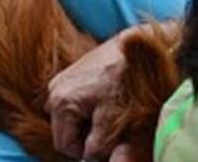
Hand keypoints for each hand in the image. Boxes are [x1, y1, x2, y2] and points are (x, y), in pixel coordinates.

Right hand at [45, 31, 129, 159]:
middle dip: (87, 137)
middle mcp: (55, 90)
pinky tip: (108, 101)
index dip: (87, 152)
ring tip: (111, 113)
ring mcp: (64, 79)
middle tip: (111, 129)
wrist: (142, 47)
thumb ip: (100, 148)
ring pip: (72, 118)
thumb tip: (91, 160)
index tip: (108, 145)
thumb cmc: (128, 82)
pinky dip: (90, 109)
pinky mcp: (74, 74)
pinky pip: (76, 103)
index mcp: (60, 103)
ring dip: (89, 123)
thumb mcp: (116, 122)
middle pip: (65, 131)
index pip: (65, 146)